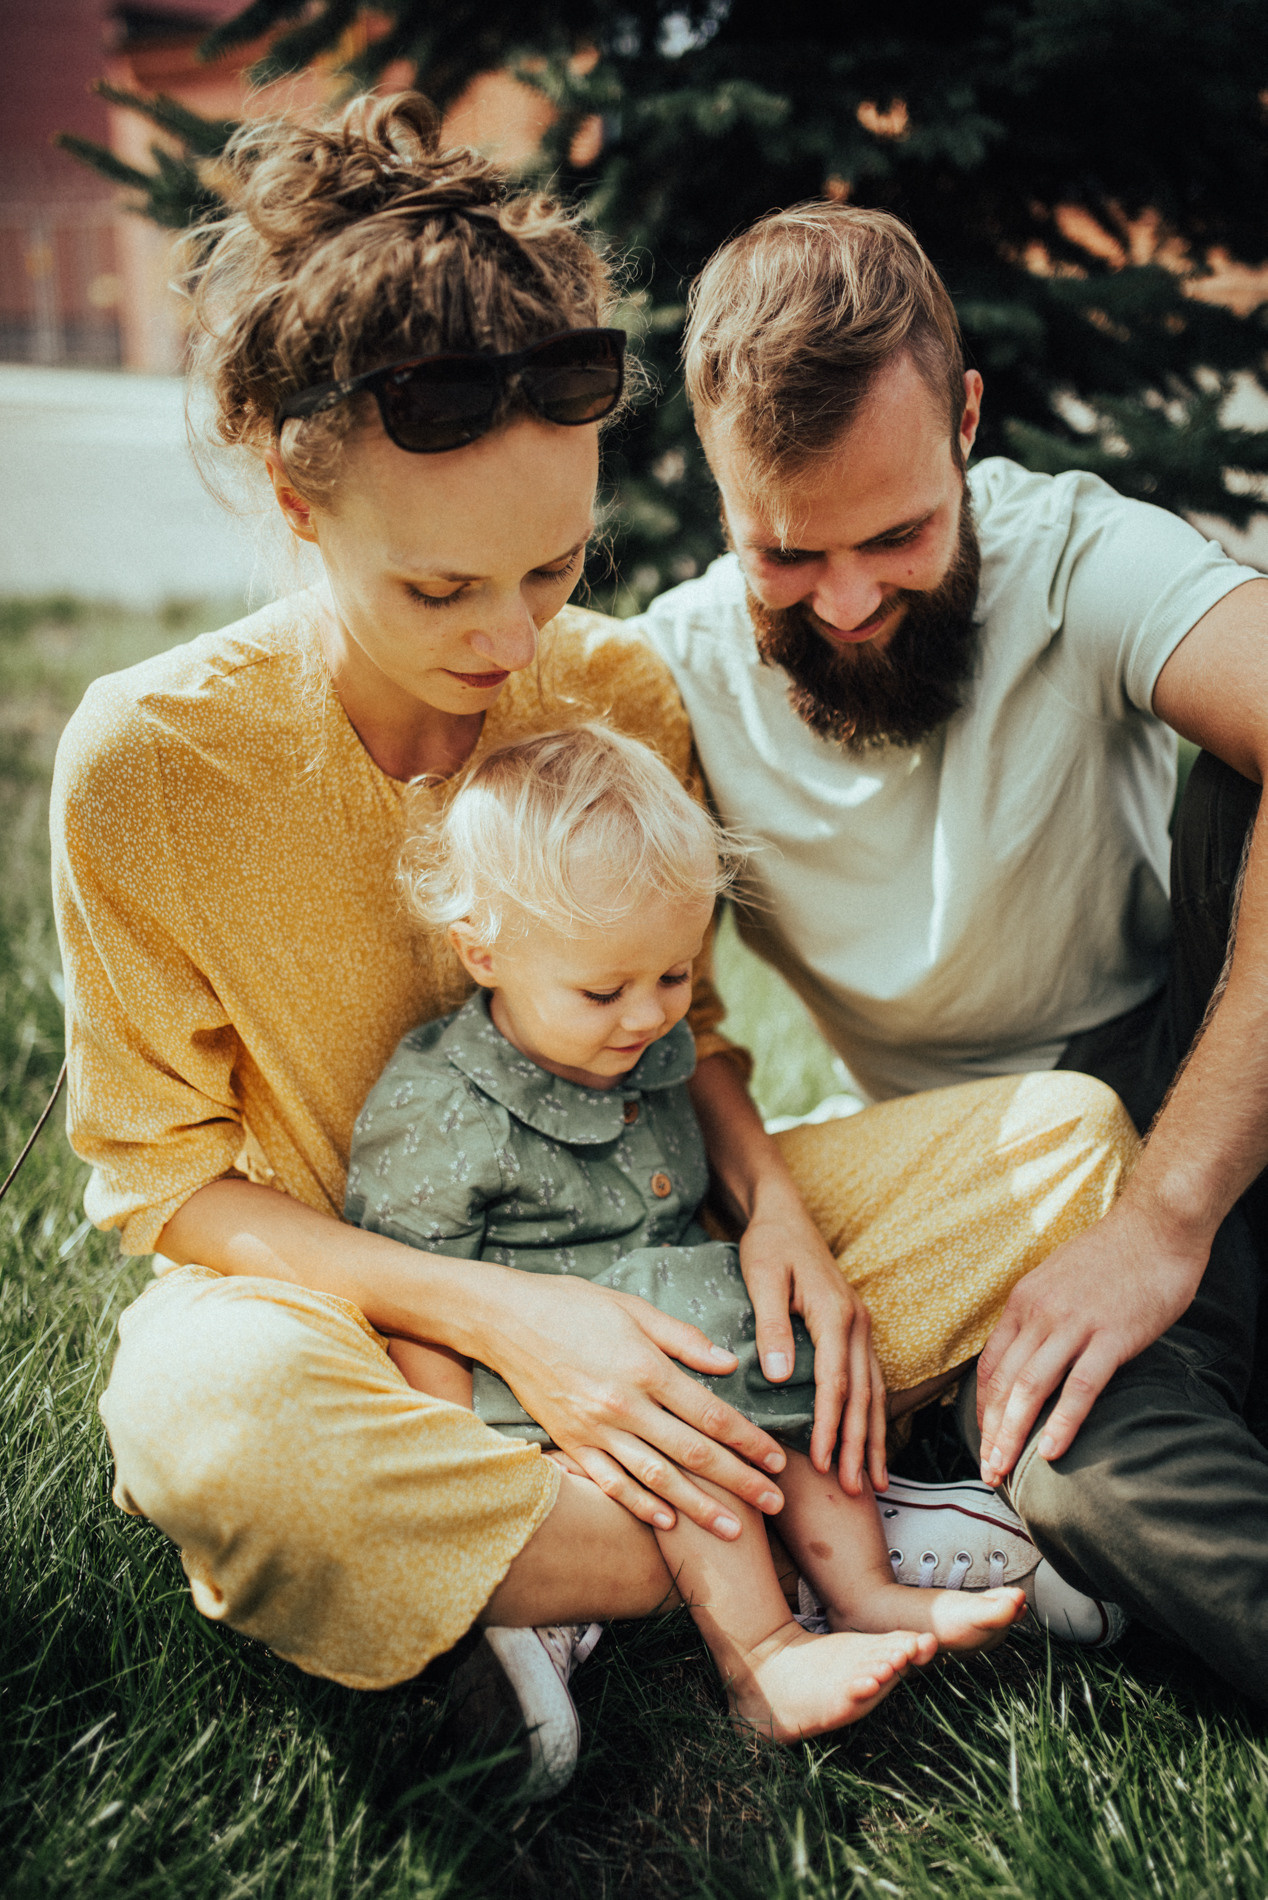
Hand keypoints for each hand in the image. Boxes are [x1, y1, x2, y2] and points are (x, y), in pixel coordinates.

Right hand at [479, 1268, 787, 1539]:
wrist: (506, 1320)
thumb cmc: (575, 1305)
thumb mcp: (634, 1308)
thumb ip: (684, 1339)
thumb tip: (730, 1364)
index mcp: (646, 1368)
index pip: (712, 1415)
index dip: (749, 1441)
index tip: (777, 1460)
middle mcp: (624, 1406)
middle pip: (693, 1454)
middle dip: (739, 1482)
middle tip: (774, 1505)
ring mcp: (595, 1430)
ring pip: (657, 1479)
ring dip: (698, 1507)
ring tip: (733, 1530)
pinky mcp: (571, 1442)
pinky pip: (610, 1483)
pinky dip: (639, 1506)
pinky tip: (667, 1522)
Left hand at [739, 1200, 886, 1495]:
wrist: (785, 1215)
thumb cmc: (767, 1246)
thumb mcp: (761, 1278)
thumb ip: (772, 1327)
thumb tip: (781, 1379)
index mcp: (834, 1313)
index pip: (835, 1383)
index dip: (831, 1426)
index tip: (824, 1464)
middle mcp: (857, 1322)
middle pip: (863, 1394)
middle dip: (862, 1445)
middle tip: (859, 1491)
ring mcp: (861, 1325)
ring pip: (874, 1391)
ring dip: (875, 1437)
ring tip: (875, 1481)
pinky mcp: (856, 1328)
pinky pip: (871, 1379)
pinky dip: (874, 1414)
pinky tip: (873, 1441)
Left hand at [975, 1194, 1208, 1481]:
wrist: (1155, 1226)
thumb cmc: (1112, 1256)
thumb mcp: (1059, 1281)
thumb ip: (1041, 1316)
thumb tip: (1032, 1355)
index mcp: (1024, 1302)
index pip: (991, 1365)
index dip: (982, 1408)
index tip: (983, 1440)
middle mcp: (1040, 1313)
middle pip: (1005, 1383)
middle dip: (991, 1433)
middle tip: (986, 1473)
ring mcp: (1075, 1324)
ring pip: (1032, 1388)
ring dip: (1014, 1434)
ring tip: (1004, 1471)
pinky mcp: (1112, 1336)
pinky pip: (1080, 1386)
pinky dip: (1063, 1421)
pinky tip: (1052, 1451)